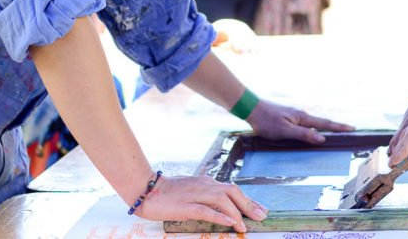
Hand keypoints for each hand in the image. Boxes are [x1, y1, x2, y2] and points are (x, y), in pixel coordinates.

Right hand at [136, 174, 266, 231]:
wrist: (146, 189)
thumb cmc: (169, 193)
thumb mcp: (192, 190)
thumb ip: (207, 195)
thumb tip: (224, 207)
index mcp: (207, 182)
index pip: (232, 189)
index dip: (248, 200)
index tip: (260, 209)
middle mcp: (204, 185)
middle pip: (232, 191)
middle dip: (248, 204)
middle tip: (261, 217)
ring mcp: (195, 194)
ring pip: (222, 199)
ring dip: (237, 212)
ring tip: (245, 225)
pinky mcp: (185, 205)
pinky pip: (206, 209)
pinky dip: (220, 216)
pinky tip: (230, 222)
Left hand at [246, 99, 354, 143]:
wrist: (252, 109)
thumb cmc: (267, 121)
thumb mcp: (285, 131)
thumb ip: (303, 135)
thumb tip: (322, 138)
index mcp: (303, 118)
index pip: (325, 123)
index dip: (339, 127)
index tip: (352, 128)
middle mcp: (301, 115)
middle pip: (322, 122)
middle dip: (335, 127)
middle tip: (348, 130)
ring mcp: (294, 116)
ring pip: (312, 124)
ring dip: (323, 128)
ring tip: (334, 133)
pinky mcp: (288, 118)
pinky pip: (304, 125)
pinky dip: (312, 129)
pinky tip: (310, 133)